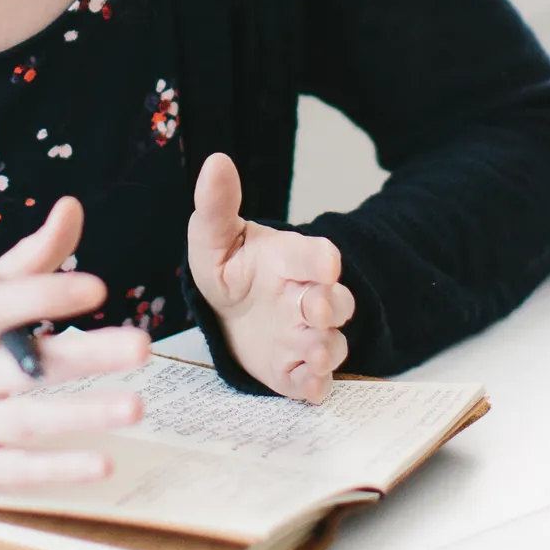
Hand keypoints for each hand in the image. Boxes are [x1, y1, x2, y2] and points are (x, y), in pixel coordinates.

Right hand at [0, 196, 146, 488]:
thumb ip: (26, 262)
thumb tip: (73, 208)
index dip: (43, 295)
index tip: (96, 288)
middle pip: (19, 365)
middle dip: (82, 356)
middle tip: (141, 345)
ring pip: (22, 421)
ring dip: (81, 415)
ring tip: (135, 404)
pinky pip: (12, 471)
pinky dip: (56, 470)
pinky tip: (102, 463)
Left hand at [186, 151, 354, 404]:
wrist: (228, 313)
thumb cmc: (229, 269)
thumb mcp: (214, 236)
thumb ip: (217, 205)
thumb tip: (215, 161)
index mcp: (290, 261)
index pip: (314, 256)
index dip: (320, 259)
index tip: (326, 260)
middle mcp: (306, 298)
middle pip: (336, 301)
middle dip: (331, 304)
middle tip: (317, 306)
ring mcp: (305, 335)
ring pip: (330, 343)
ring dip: (325, 348)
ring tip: (313, 352)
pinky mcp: (296, 370)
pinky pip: (315, 382)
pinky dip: (316, 385)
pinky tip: (310, 387)